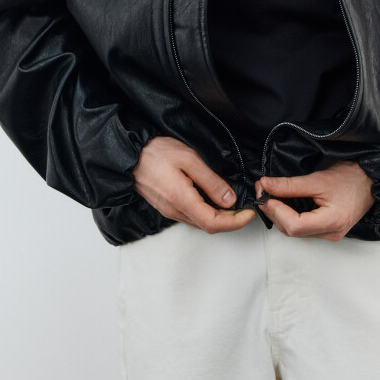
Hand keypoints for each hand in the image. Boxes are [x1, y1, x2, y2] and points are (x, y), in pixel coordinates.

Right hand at [133, 136, 255, 232]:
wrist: (129, 155)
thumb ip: (211, 181)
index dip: (236, 222)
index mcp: (182, 200)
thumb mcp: (189, 159)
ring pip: (201, 223)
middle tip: (247, 207)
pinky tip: (215, 200)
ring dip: (221, 217)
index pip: (214, 223)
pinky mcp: (168, 208)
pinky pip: (192, 216)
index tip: (250, 212)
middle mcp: (176, 211)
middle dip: (232, 220)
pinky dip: (208, 212)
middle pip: (209, 226)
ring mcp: (171, 211)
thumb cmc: (156, 153)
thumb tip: (230, 199)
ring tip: (235, 203)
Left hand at [254, 160, 375, 240]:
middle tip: (263, 191)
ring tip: (271, 195)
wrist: (371, 181)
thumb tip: (266, 185)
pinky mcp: (327, 230)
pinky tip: (284, 203)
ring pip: (295, 231)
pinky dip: (289, 216)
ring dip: (279, 214)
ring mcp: (329, 234)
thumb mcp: (319, 179)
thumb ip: (290, 185)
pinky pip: (302, 228)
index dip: (276, 211)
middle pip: (292, 231)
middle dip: (274, 212)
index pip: (295, 226)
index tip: (265, 194)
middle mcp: (330, 234)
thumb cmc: (352, 178)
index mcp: (332, 223)